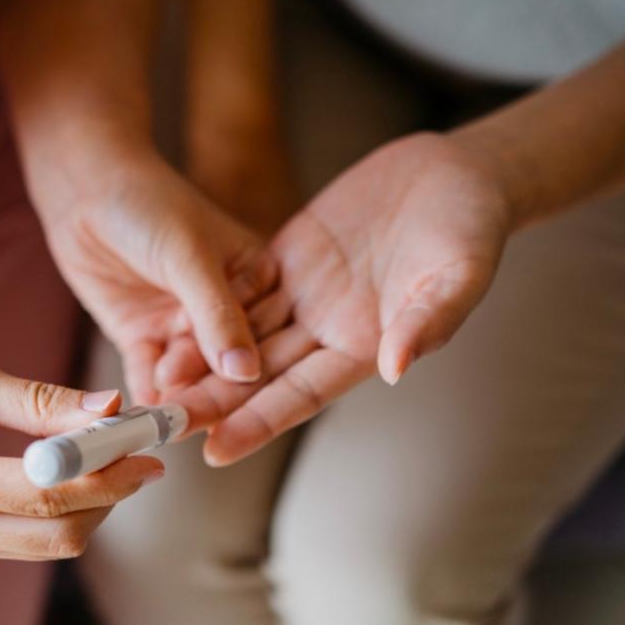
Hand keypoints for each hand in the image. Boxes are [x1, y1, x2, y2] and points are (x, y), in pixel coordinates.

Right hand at [0, 345, 163, 560]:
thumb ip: (38, 400)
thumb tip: (111, 407)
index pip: (49, 494)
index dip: (110, 471)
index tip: (149, 443)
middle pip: (59, 535)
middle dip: (112, 495)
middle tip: (143, 451)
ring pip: (50, 545)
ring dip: (94, 504)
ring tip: (116, 451)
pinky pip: (27, 539)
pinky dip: (64, 509)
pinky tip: (79, 468)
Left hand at [142, 122, 302, 395]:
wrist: (83, 187)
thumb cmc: (148, 203)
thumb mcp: (191, 256)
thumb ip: (219, 315)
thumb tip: (248, 373)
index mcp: (261, 282)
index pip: (266, 339)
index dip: (257, 377)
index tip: (245, 407)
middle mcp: (228, 312)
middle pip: (227, 367)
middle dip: (212, 395)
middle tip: (194, 421)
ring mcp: (186, 327)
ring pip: (189, 376)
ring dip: (178, 399)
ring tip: (165, 420)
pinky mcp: (146, 336)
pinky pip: (149, 373)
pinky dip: (145, 392)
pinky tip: (140, 411)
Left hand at [172, 132, 513, 464]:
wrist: (458, 173)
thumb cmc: (472, 227)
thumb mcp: (459, 272)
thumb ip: (429, 320)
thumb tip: (395, 368)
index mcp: (365, 345)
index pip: (301, 395)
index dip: (258, 423)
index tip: (214, 451)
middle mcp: (329, 329)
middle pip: (259, 374)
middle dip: (213, 401)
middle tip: (162, 423)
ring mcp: (307, 293)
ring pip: (241, 335)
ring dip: (200, 359)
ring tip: (152, 382)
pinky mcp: (292, 255)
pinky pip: (243, 287)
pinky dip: (206, 306)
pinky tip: (165, 320)